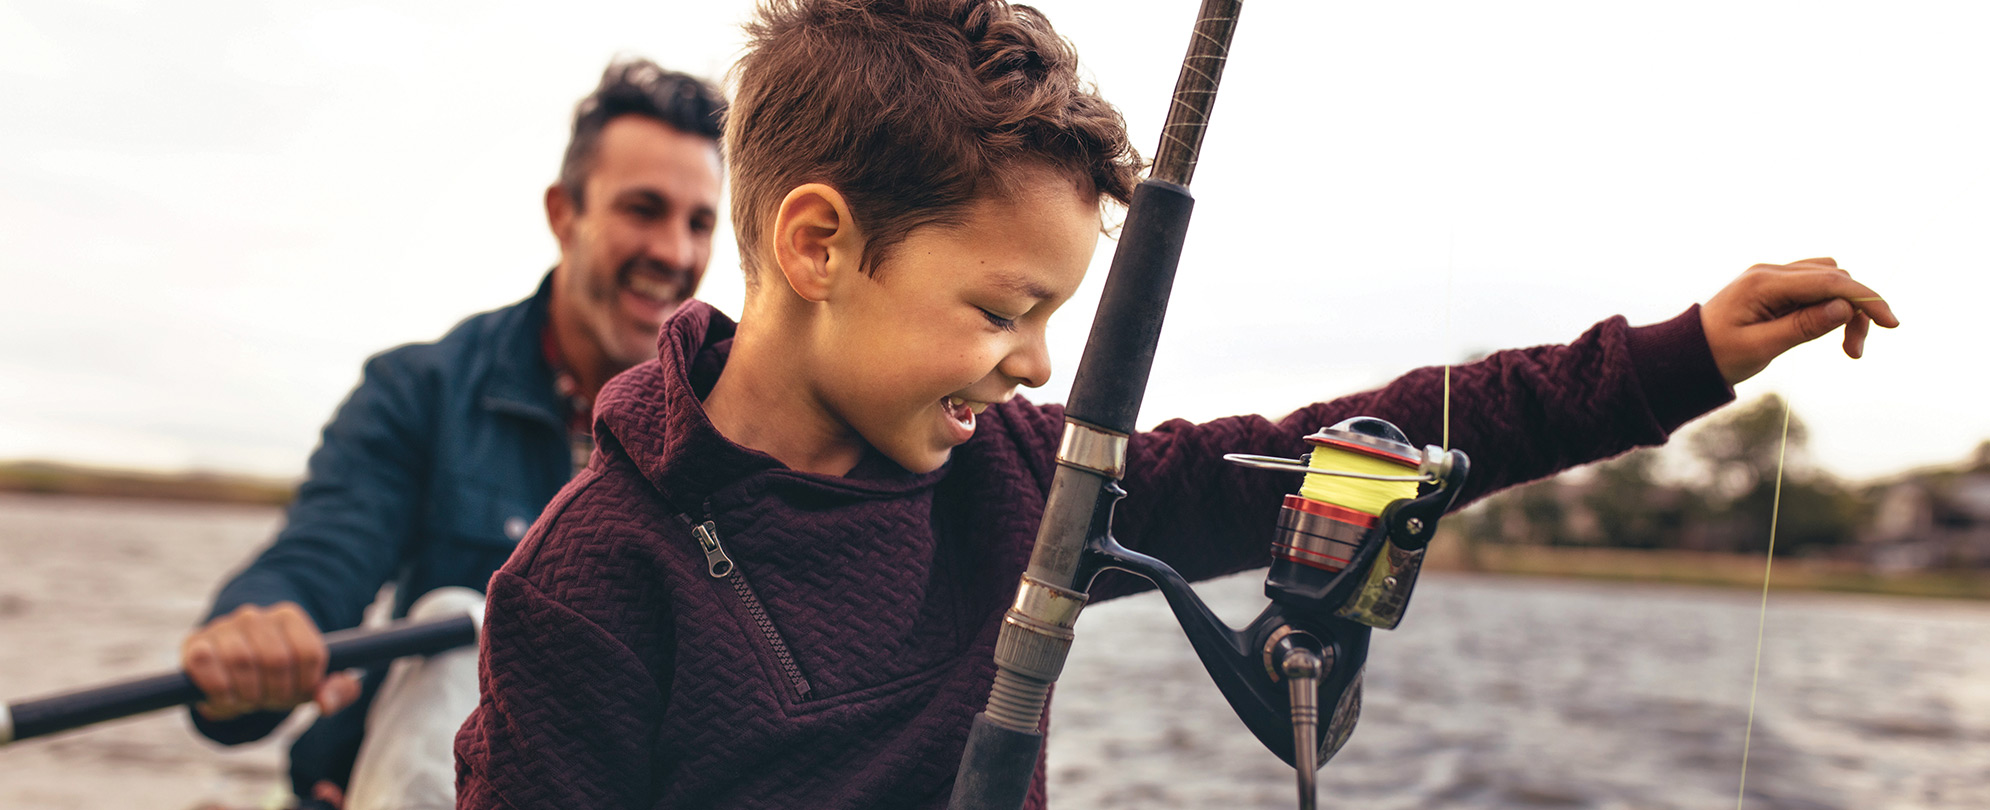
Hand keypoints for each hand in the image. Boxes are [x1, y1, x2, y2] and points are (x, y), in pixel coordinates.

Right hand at [181, 602, 361, 721]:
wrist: (229, 670)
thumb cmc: (279, 677)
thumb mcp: (312, 683)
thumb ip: (336, 691)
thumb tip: (326, 705)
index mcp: (289, 618)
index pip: (310, 653)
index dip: (305, 685)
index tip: (296, 696)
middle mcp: (256, 616)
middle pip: (277, 660)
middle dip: (276, 693)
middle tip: (269, 703)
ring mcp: (223, 626)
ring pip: (242, 661)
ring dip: (247, 695)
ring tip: (248, 702)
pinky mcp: (195, 643)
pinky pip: (205, 664)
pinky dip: (218, 691)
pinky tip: (225, 701)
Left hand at [1700, 257, 1899, 384]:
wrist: (1687, 355)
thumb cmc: (1718, 355)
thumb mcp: (1761, 348)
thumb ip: (1803, 326)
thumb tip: (1845, 307)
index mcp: (1764, 283)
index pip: (1830, 281)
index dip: (1866, 299)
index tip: (1893, 324)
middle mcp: (1770, 273)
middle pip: (1835, 278)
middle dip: (1856, 310)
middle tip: (1854, 352)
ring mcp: (1772, 277)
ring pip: (1829, 280)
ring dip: (1846, 308)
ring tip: (1847, 348)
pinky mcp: (1775, 287)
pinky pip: (1815, 288)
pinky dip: (1830, 306)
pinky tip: (1828, 330)